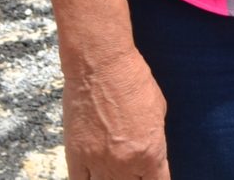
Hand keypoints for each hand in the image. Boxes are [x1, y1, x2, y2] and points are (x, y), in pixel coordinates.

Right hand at [61, 46, 169, 179]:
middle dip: (132, 179)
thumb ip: (154, 139)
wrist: (101, 65)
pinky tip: (92, 174)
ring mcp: (98, 163)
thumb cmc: (134, 80)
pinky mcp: (75, 156)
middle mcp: (125, 164)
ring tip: (112, 171)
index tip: (149, 176)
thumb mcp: (158, 111)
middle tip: (130, 170)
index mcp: (151, 153)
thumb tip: (150, 155)